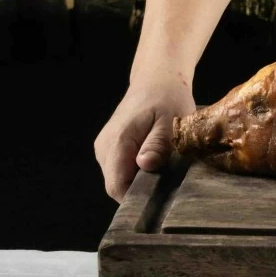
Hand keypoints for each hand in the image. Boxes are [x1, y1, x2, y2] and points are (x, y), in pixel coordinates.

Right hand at [94, 71, 196, 202]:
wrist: (157, 79)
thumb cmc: (168, 97)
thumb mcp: (171, 120)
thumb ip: (158, 144)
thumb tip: (145, 165)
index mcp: (116, 142)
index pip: (117, 187)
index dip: (138, 198)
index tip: (161, 197)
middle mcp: (104, 148)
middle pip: (118, 185)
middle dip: (142, 189)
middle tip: (169, 183)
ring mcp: (105, 148)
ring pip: (120, 178)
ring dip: (141, 179)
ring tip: (165, 168)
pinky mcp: (110, 148)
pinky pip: (121, 168)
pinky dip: (138, 170)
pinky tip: (156, 160)